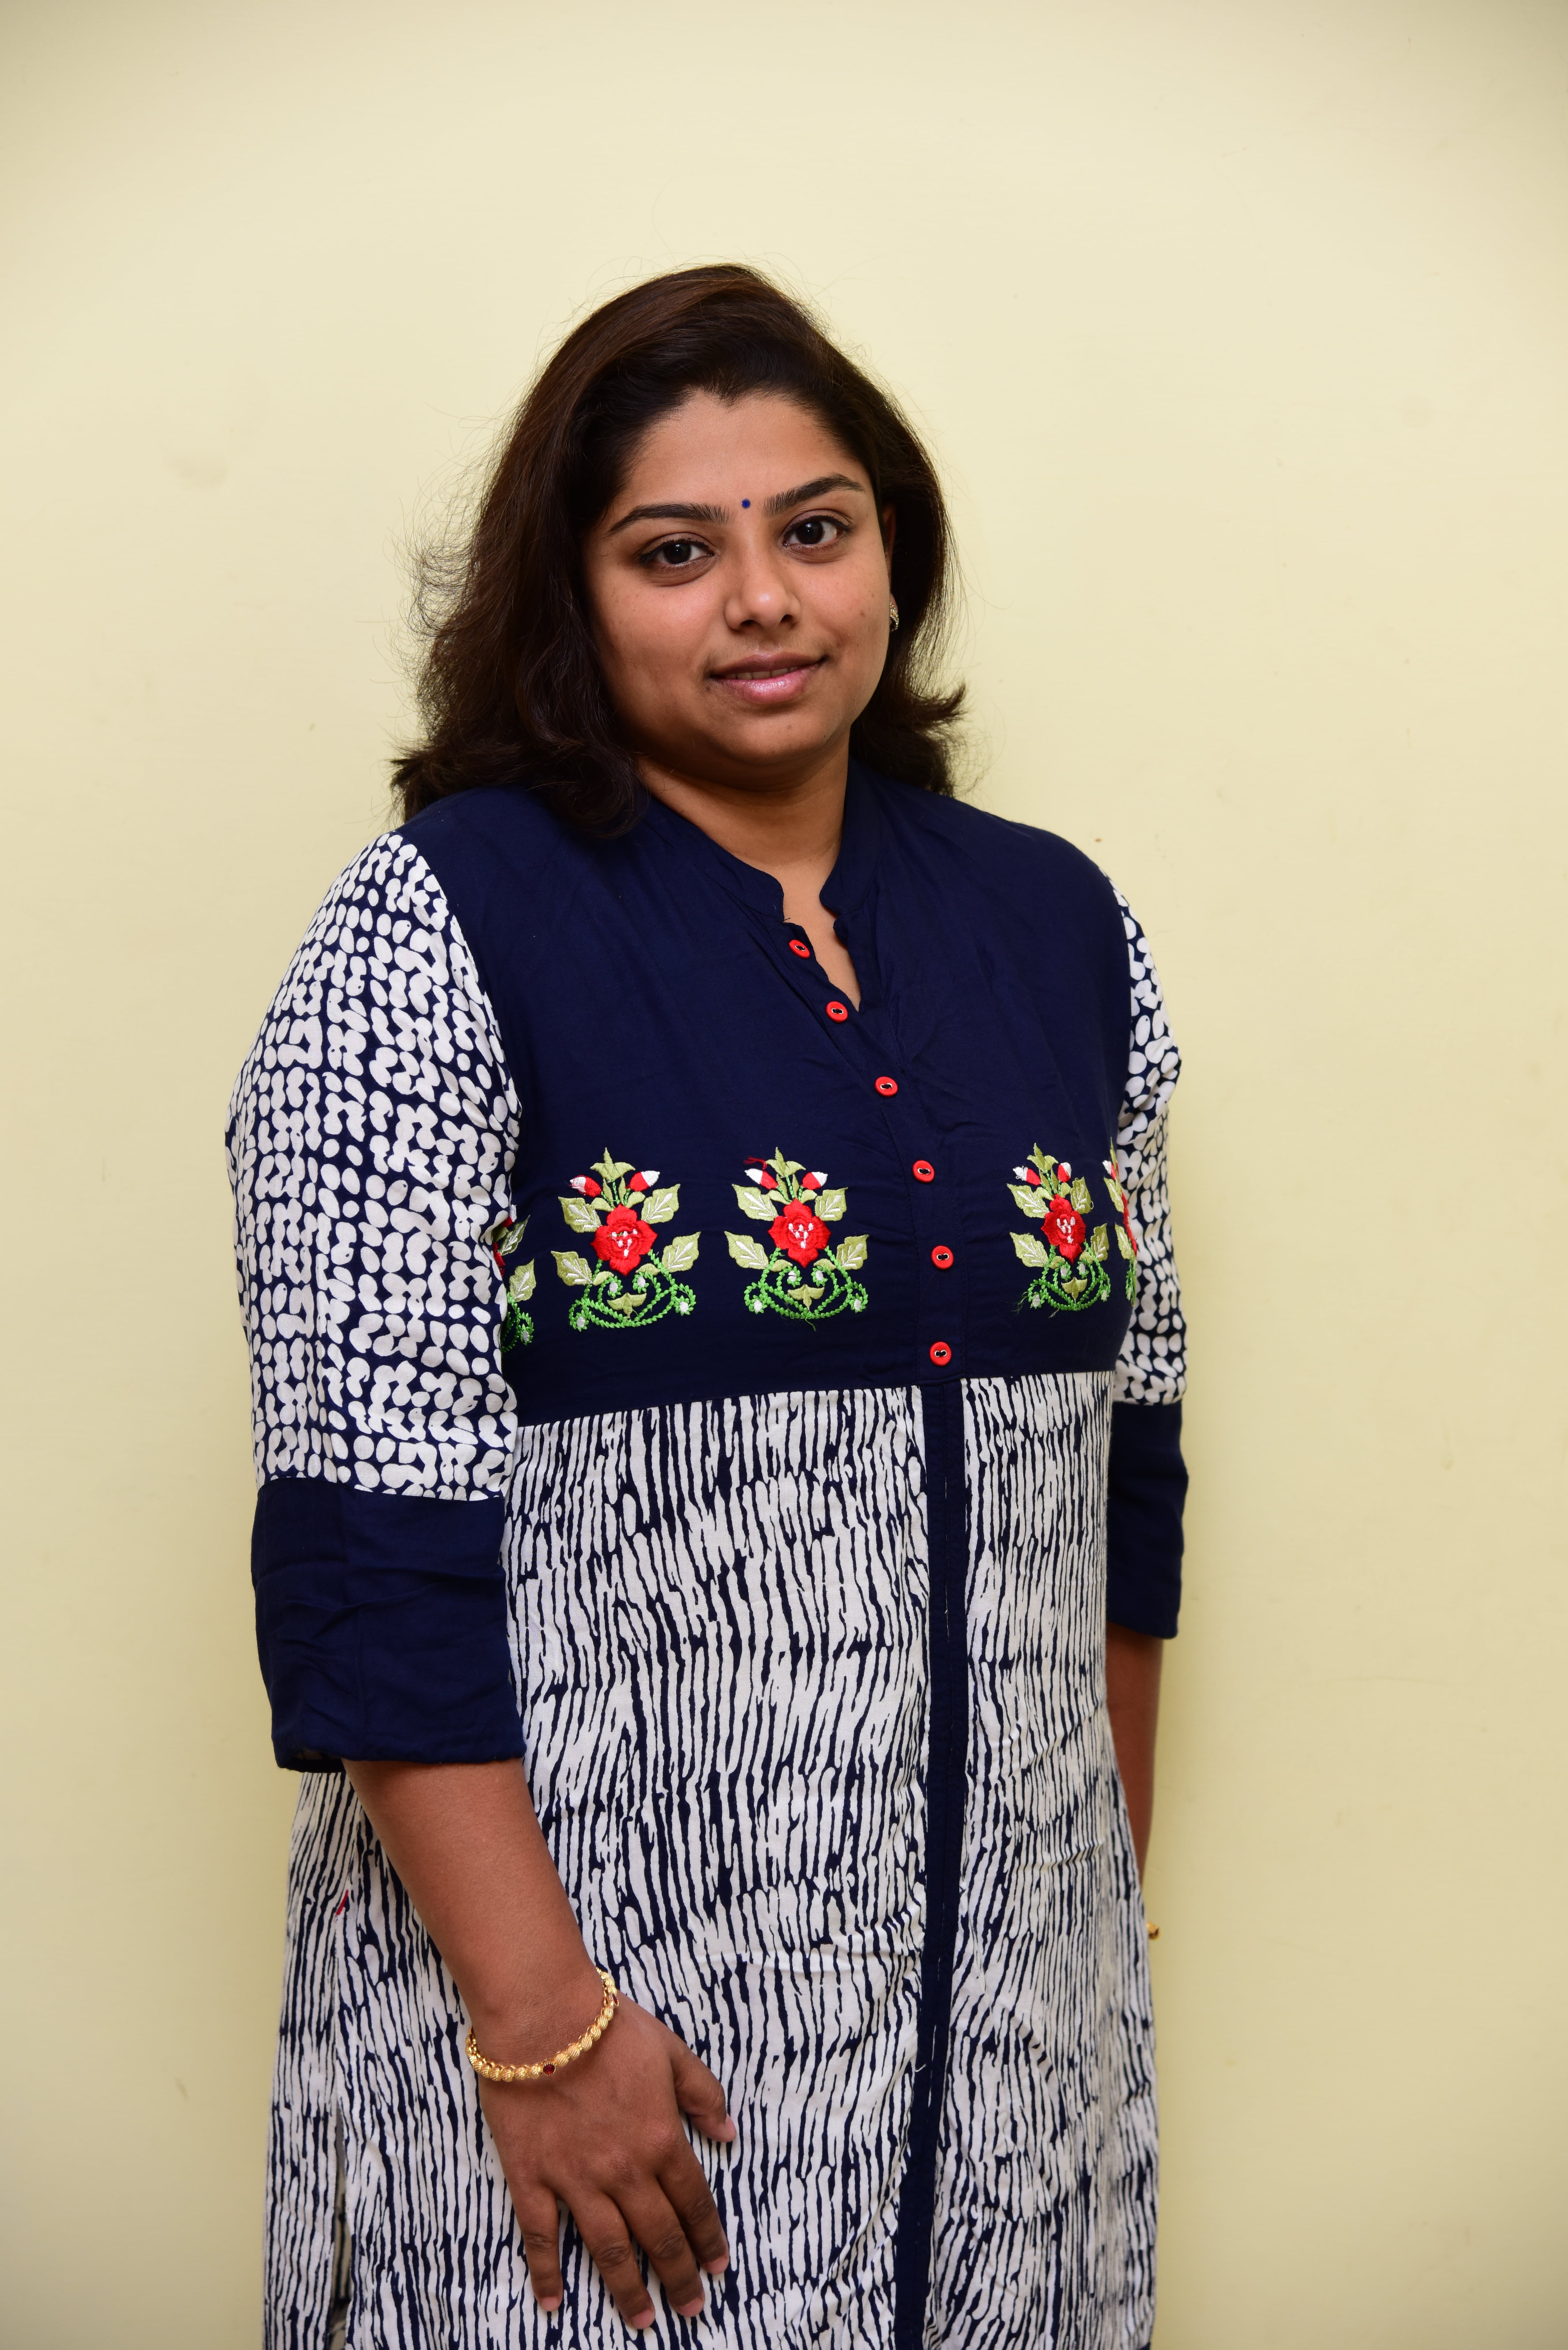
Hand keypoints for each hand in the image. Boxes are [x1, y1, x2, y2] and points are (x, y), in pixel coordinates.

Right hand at [476, 1984, 735, 2330]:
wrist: (543, 2017)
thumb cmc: (607, 2027)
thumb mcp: (670, 2051)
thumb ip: (702, 2093)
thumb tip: (729, 2133)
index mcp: (660, 2139)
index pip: (693, 2202)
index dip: (708, 2237)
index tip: (718, 2266)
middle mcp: (624, 2170)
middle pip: (659, 2236)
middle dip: (679, 2277)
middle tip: (691, 2309)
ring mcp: (577, 2179)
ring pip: (609, 2249)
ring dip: (627, 2289)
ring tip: (641, 2321)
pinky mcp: (532, 2178)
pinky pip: (540, 2236)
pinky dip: (546, 2273)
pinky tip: (553, 2303)